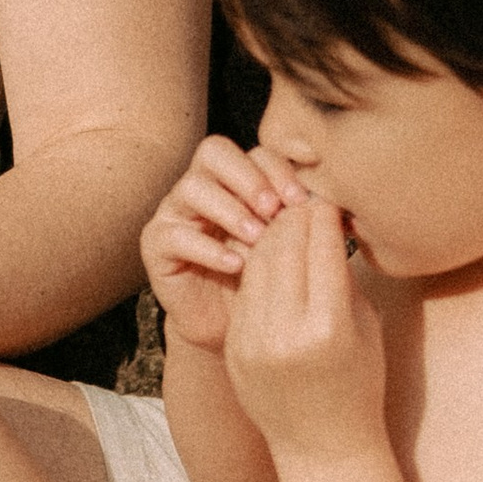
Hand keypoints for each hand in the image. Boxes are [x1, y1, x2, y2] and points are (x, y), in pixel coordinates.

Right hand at [140, 134, 292, 350]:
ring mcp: (175, 213)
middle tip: (275, 211)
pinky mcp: (155, 244)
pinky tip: (236, 265)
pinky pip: (174, 235)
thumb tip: (327, 200)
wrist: (235, 328)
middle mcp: (202, 187)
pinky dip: (208, 248)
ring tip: (257, 239)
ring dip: (230, 210)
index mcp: (236, 180)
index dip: (277, 169)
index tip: (302, 200)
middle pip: (214, 152)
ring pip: (192, 188)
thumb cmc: (268, 281)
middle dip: (249, 178)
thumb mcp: (289, 246)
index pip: (252, 152)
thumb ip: (301, 218)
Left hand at [221, 184, 385, 462]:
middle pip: (284, 245)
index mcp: (328, 326)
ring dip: (272, 234)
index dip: (326, 212)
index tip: (331, 196)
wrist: (321, 447)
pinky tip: (271, 254)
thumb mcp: (365, 326)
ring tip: (288, 220)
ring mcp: (253, 340)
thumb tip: (327, 220)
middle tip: (306, 197)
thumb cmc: (359, 383)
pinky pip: (245, 288)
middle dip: (296, 215)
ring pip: (257, 261)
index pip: (321, 243)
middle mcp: (285, 332)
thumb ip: (343, 274)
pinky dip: (258, 265)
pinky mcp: (234, 346)